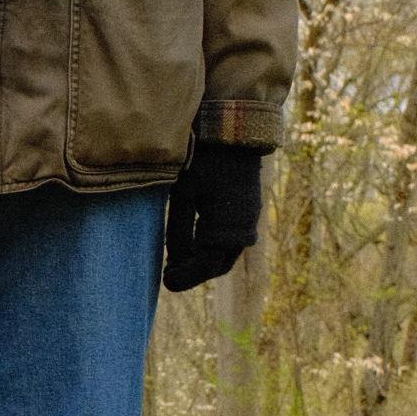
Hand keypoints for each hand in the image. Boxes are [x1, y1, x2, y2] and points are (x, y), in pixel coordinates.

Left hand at [162, 141, 264, 291]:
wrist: (233, 133)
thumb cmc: (203, 160)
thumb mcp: (184, 193)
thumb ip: (179, 230)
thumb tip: (174, 262)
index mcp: (227, 226)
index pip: (207, 264)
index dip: (186, 277)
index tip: (166, 282)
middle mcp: (244, 227)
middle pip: (219, 264)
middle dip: (195, 273)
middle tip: (169, 276)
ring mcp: (249, 219)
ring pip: (227, 254)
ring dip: (205, 262)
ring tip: (177, 263)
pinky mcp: (249, 210)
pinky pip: (232, 240)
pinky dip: (213, 249)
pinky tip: (194, 245)